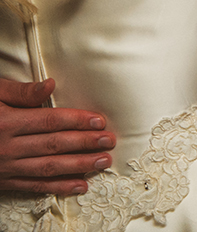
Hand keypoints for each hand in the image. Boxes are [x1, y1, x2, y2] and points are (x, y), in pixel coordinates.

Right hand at [0, 78, 114, 194]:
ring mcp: (4, 167)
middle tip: (110, 142)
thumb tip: (50, 85)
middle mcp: (5, 147)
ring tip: (103, 162)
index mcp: (5, 122)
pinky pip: (33, 186)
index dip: (77, 121)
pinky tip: (80, 185)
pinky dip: (58, 187)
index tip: (100, 121)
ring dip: (78, 166)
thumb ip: (20, 91)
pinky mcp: (3, 181)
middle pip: (53, 145)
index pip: (50, 121)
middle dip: (85, 144)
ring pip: (47, 168)